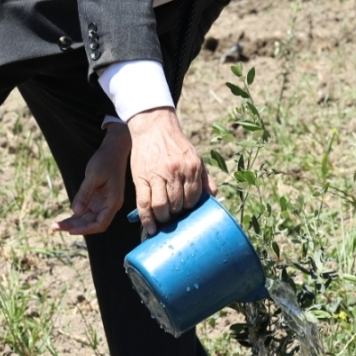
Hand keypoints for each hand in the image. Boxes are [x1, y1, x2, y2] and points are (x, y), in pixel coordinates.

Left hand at [55, 123, 131, 234]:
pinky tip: (65, 218)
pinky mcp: (98, 198)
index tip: (70, 230)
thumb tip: (76, 212)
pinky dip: (77, 215)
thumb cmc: (106, 161)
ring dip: (74, 222)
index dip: (86, 229)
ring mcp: (104, 202)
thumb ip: (85, 194)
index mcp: (113, 202)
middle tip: (55, 227)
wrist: (114, 149)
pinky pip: (87, 211)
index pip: (101, 223)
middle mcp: (110, 205)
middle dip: (75, 227)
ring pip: (88, 218)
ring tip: (56, 225)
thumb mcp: (93, 176)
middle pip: (92, 223)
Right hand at [126, 107, 209, 238]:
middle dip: (176, 214)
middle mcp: (176, 172)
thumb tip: (213, 195)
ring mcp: (157, 175)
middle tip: (173, 216)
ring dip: (163, 217)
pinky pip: (144, 203)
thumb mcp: (195, 157)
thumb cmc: (175, 145)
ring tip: (163, 219)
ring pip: (161, 206)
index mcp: (191, 168)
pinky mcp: (141, 178)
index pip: (192, 198)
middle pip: (177, 204)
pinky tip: (150, 228)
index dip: (189, 208)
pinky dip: (147, 219)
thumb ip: (204, 177)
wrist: (154, 128)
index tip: (185, 211)